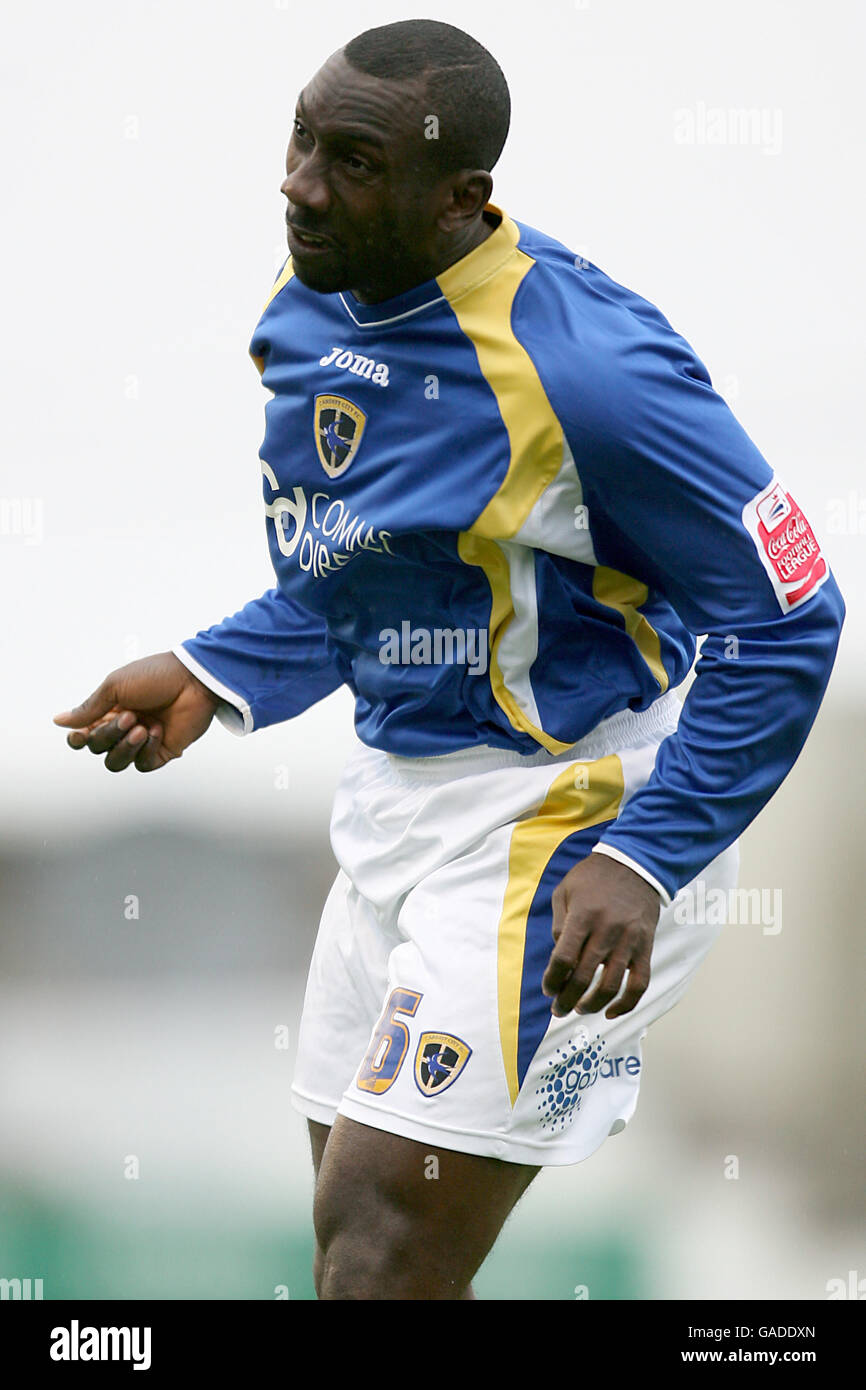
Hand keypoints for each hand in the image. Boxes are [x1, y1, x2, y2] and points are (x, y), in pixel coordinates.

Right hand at [53, 651, 220, 772]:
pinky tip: (157, 731)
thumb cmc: (157, 676)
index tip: (81, 734)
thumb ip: (89, 708)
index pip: (84, 735)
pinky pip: (142, 763)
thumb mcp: (116, 686)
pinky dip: (147, 749)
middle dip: (109, 734)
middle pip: (98, 748)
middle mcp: (123, 727)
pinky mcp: (161, 751)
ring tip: (141, 727)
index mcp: (109, 710)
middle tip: (130, 716)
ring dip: (125, 747)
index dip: (79, 739)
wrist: (195, 680)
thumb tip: (59, 721)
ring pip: (116, 761)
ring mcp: (142, 740)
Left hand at [541, 853, 660, 1020]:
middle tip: (558, 1010)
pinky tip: (611, 1012)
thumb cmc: (593, 877)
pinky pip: (639, 984)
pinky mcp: (646, 946)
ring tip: (579, 1009)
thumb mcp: (565, 890)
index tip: (548, 989)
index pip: (563, 959)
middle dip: (566, 999)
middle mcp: (606, 930)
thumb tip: (559, 959)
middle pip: (583, 977)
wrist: (635, 863)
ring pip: (610, 986)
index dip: (552, 980)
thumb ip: (558, 924)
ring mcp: (629, 940)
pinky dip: (626, 1004)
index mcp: (583, 916)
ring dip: (592, 1005)